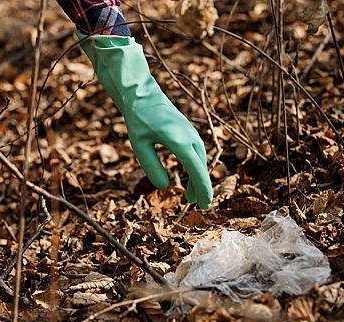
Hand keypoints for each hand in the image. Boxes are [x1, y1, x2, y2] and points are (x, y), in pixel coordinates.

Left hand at [77, 32, 212, 207]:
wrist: (141, 92)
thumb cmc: (138, 117)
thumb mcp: (140, 146)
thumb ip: (152, 168)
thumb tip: (165, 187)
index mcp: (179, 141)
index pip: (197, 171)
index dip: (202, 190)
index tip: (205, 206)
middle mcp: (190, 137)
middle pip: (200, 168)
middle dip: (200, 188)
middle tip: (198, 206)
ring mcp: (190, 132)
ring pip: (199, 161)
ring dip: (197, 178)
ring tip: (190, 196)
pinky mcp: (187, 130)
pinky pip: (196, 153)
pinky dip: (194, 167)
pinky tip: (188, 175)